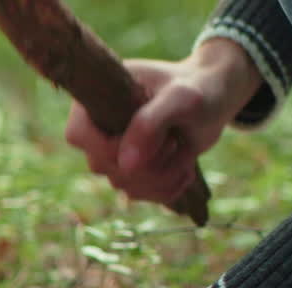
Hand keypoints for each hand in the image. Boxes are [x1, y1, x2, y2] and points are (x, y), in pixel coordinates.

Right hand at [65, 38, 261, 205]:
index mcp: (100, 97)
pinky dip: (166, 188)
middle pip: (102, 166)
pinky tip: (184, 169)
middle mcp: (100, 126)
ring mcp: (115, 151)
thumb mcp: (180, 99)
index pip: (77, 135)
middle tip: (175, 142)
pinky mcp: (132, 170)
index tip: (151, 138)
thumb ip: (149, 125)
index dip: (110, 148)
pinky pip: (139, 194)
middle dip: (147, 162)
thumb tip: (124, 166)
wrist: (214, 98)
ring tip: (183, 152)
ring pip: (122, 184)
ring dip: (161, 176)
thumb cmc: (197, 89)